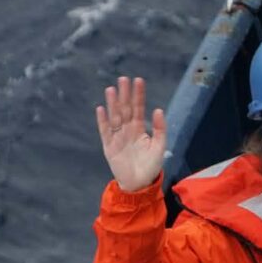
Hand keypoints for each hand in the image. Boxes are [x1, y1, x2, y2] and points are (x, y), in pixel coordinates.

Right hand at [95, 77, 166, 191]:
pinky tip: (101, 109)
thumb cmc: (151, 166)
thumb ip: (160, 129)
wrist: (140, 184)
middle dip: (124, 94)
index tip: (138, 80)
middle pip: (125, 109)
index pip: (138, 108)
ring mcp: (117, 137)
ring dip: (112, 103)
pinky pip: (105, 131)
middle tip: (123, 78)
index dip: (138, 95)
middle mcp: (127, 130)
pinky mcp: (109, 146)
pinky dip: (102, 121)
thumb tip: (159, 110)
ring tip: (111, 89)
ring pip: (114, 117)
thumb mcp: (159, 146)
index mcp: (139, 129)